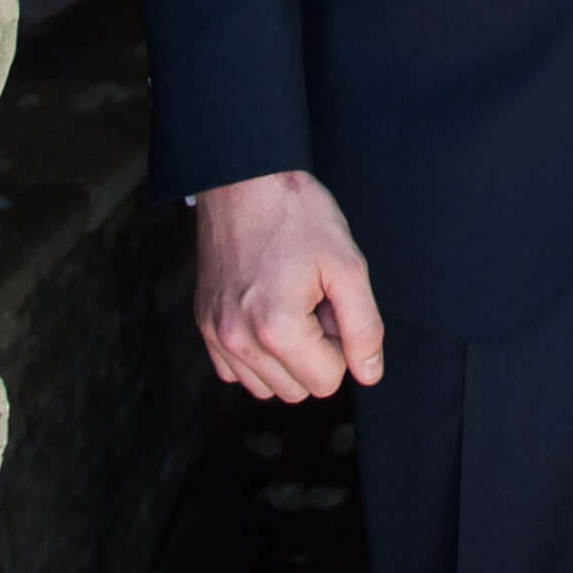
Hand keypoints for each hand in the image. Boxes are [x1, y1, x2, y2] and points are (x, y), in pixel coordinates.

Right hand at [193, 169, 385, 400]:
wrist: (244, 182)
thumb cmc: (299, 216)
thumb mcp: (348, 265)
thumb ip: (364, 327)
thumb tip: (369, 375)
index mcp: (276, 328)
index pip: (327, 382)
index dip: (341, 345)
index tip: (331, 304)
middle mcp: (237, 340)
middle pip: (297, 391)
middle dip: (315, 353)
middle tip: (314, 301)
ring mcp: (215, 335)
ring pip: (267, 387)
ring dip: (287, 358)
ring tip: (291, 304)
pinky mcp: (204, 326)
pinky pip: (236, 372)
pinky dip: (258, 355)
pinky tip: (267, 313)